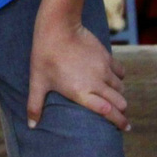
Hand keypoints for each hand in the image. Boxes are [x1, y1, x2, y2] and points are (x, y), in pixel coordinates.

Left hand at [27, 13, 127, 130]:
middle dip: (122, 111)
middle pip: (119, 102)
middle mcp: (97, 83)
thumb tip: (31, 125)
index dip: (119, 121)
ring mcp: (104, 69)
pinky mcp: (106, 56)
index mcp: (82, 92)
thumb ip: (35, 105)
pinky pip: (120, 72)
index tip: (125, 128)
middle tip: (121, 116)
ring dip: (119, 96)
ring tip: (116, 100)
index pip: (108, 112)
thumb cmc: (45, 56)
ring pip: (121, 88)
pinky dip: (119, 78)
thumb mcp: (37, 82)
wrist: (58, 28)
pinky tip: (113, 79)